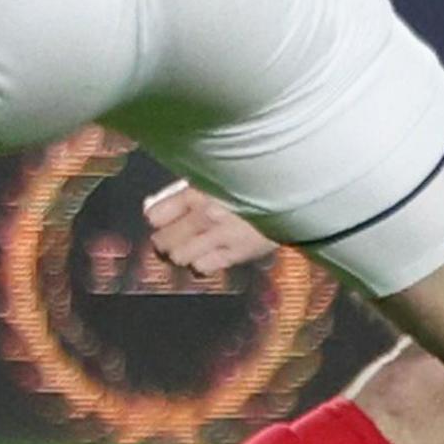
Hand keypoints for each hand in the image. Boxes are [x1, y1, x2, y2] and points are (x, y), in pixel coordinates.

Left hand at [142, 180, 274, 278]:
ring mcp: (221, 236)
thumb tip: (151, 205)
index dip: (158, 219)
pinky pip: (203, 267)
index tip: (162, 220)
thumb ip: (183, 189)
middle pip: (164, 240)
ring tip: (188, 248)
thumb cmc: (250, 178)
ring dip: (180, 254)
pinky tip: (206, 255)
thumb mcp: (214, 176)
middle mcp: (206, 214)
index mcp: (198, 190)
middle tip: (170, 239)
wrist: (292, 190)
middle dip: (164, 240)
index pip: (156, 215)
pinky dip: (200, 264)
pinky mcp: (237, 253)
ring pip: (180, 257)